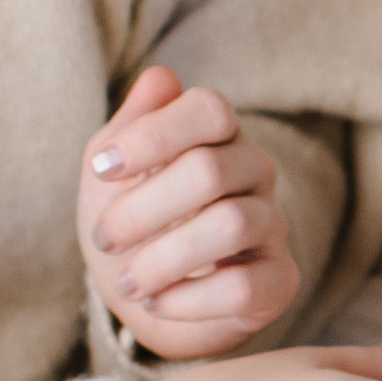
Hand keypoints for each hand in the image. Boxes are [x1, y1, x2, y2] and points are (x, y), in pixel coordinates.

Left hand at [81, 65, 297, 361]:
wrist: (148, 297)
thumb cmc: (133, 225)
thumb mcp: (113, 176)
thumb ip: (130, 126)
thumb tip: (161, 79)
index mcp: (217, 136)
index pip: (208, 109)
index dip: (152, 135)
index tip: (100, 169)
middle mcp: (254, 172)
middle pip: (210, 171)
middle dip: (141, 210)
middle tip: (103, 238)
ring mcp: (273, 226)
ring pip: (231, 226)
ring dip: (162, 259)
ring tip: (127, 282)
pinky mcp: (280, 280)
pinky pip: (245, 286)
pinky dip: (188, 300)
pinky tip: (157, 301)